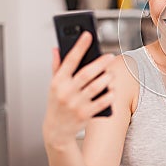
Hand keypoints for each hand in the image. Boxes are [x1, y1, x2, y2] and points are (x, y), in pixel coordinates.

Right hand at [43, 32, 114, 148]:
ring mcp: (76, 104)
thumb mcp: (53, 85)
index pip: (69, 60)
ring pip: (97, 87)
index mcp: (58, 82)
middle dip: (100, 63)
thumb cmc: (57, 103)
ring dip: (107, 78)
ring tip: (111, 74)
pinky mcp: (86, 114)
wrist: (56, 131)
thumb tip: (56, 48)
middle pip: (87, 73)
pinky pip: (102, 102)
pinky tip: (112, 90)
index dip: (79, 46)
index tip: (88, 35)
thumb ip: (57, 66)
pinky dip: (109, 95)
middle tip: (110, 56)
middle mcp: (66, 92)